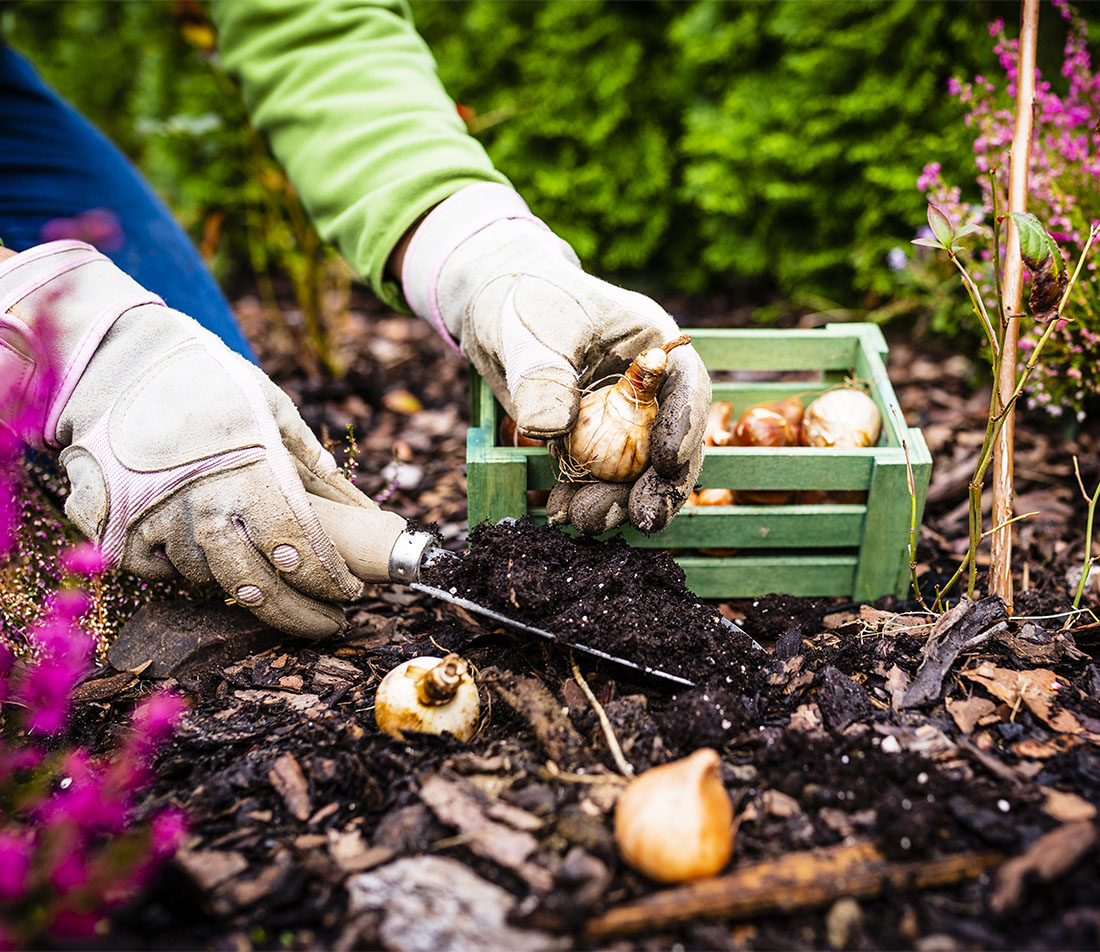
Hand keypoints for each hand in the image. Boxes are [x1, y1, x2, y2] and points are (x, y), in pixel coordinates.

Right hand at [0, 241, 391, 637]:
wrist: (116, 362)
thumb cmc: (206, 380)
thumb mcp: (269, 405)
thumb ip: (308, 455)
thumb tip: (350, 494)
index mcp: (250, 477)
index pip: (301, 551)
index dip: (329, 580)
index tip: (349, 592)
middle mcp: (203, 508)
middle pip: (257, 588)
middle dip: (299, 614)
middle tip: (327, 624)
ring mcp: (155, 522)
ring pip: (207, 579)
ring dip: (241, 582)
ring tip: (265, 573)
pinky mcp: (114, 529)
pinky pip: (155, 571)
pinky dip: (178, 569)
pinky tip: (200, 554)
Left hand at [401, 184, 709, 534]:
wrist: (492, 307)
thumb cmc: (522, 301)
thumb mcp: (531, 331)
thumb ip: (543, 376)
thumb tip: (549, 428)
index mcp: (653, 347)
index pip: (686, 389)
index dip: (686, 427)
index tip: (669, 461)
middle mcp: (647, 390)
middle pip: (670, 444)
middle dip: (659, 486)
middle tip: (644, 518)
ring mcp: (620, 422)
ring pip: (633, 472)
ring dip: (616, 502)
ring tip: (586, 519)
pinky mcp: (589, 444)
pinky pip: (594, 479)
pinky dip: (580, 498)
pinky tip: (561, 513)